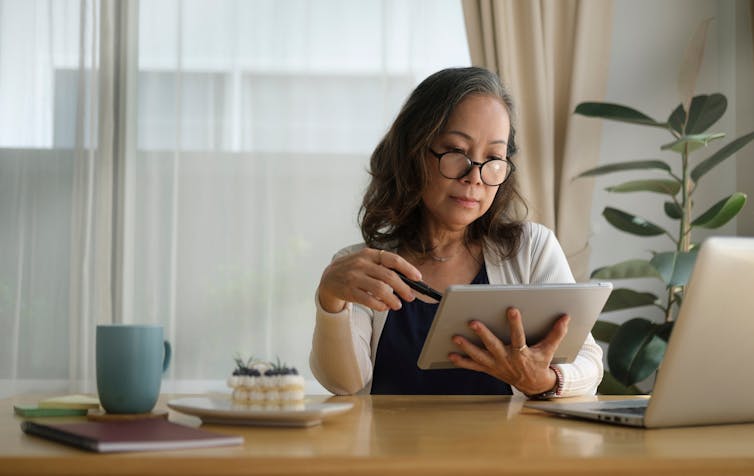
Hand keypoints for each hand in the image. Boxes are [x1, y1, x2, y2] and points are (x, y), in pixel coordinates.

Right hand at [317, 248, 422, 312]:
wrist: (328, 278)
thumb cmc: (354, 270)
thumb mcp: (366, 261)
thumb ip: (384, 267)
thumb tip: (408, 279)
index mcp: (369, 254)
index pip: (393, 259)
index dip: (408, 268)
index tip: (418, 278)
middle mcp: (362, 264)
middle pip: (389, 276)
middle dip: (403, 288)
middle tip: (411, 296)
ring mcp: (354, 277)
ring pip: (380, 289)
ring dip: (393, 299)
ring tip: (397, 305)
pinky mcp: (349, 291)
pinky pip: (369, 300)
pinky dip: (379, 305)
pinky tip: (384, 307)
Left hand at [448, 307, 569, 394]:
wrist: (534, 385)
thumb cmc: (540, 363)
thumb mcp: (549, 349)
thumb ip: (556, 333)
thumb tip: (566, 316)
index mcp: (522, 353)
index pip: (519, 336)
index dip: (515, 324)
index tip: (511, 309)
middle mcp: (507, 359)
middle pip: (493, 346)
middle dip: (483, 334)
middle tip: (472, 322)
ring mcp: (496, 365)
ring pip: (479, 356)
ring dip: (467, 347)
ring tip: (455, 337)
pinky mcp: (489, 369)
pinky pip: (474, 366)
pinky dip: (462, 362)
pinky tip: (451, 355)